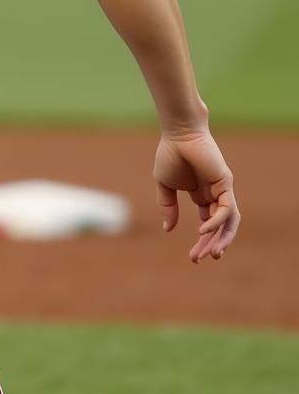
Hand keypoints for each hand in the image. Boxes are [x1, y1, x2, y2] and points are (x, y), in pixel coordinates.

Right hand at [153, 129, 239, 262]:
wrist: (178, 134)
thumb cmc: (170, 154)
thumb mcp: (164, 185)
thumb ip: (167, 207)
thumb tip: (168, 230)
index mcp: (201, 195)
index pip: (207, 224)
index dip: (201, 241)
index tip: (192, 257)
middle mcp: (214, 195)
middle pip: (219, 227)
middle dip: (210, 245)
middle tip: (200, 259)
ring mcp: (222, 190)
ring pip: (229, 222)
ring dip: (221, 239)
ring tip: (212, 254)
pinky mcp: (225, 184)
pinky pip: (226, 209)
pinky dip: (217, 221)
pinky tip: (203, 229)